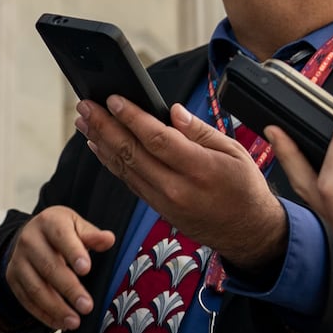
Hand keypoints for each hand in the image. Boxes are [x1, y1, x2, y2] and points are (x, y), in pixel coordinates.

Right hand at [5, 205, 114, 330]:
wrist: (33, 234)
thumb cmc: (62, 232)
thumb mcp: (77, 227)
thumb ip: (92, 236)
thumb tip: (108, 239)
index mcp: (48, 222)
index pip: (61, 236)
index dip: (73, 252)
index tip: (86, 269)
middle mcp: (29, 239)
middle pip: (48, 266)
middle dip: (69, 288)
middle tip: (87, 306)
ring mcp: (18, 260)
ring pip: (35, 287)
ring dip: (55, 307)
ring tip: (75, 322)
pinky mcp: (13, 277)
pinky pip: (26, 299)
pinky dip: (43, 314)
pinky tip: (60, 324)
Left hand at [78, 97, 288, 271]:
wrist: (249, 233)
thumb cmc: (244, 187)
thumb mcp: (235, 152)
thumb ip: (200, 131)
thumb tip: (172, 111)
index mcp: (201, 169)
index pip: (157, 139)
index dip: (131, 117)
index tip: (112, 99)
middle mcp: (177, 188)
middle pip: (132, 152)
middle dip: (104, 126)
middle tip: (85, 105)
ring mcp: (164, 201)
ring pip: (124, 167)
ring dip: (100, 142)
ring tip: (83, 121)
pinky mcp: (157, 208)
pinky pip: (128, 181)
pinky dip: (110, 161)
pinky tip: (98, 145)